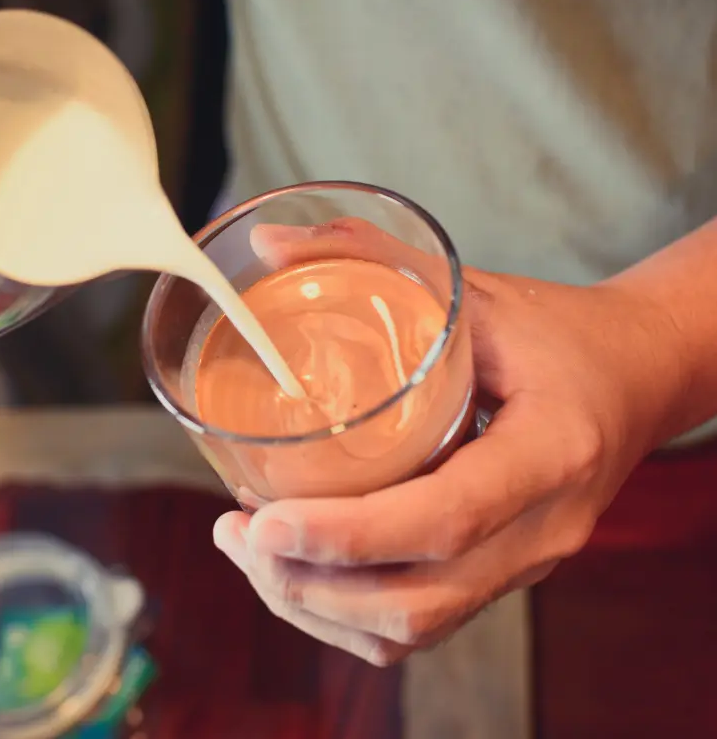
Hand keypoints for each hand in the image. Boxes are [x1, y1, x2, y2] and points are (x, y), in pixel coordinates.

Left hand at [213, 218, 681, 665]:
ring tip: (250, 554)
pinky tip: (301, 572)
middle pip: (418, 599)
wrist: (637, 377)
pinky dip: (352, 613)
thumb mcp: (474, 288)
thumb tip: (265, 244)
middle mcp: (544, 528)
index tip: (266, 524)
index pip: (445, 518)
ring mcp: (528, 563)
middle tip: (234, 536)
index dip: (349, 534)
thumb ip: (373, 256)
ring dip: (320, 607)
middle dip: (310, 585)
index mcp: (550, 450)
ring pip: (414, 628)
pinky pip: (425, 622)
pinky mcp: (505, 574)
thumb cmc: (557, 331)